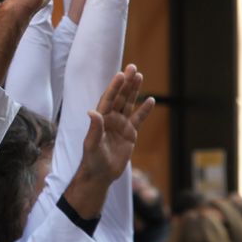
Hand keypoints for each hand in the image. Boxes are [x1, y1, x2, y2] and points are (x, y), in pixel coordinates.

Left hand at [65, 66, 154, 217]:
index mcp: (101, 119)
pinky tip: (150, 100)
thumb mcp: (92, 144)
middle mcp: (111, 119)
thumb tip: (92, 112)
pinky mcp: (130, 134)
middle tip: (133, 67)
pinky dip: (144, 110)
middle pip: (120, 97)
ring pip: (129, 104)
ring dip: (134, 91)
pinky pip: (138, 119)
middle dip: (126, 83)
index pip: (108, 99)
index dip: (114, 87)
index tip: (121, 74)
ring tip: (140, 76)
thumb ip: (94, 128)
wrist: (101, 174)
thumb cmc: (92, 160)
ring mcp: (121, 125)